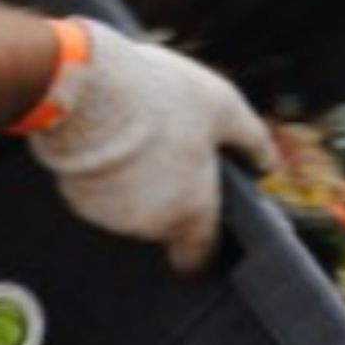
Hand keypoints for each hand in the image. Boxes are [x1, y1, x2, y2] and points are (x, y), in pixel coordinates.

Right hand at [26, 21, 274, 272]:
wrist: (88, 88)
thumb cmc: (162, 98)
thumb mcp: (224, 106)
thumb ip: (251, 139)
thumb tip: (269, 164)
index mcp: (191, 212)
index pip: (197, 255)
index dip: (201, 247)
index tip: (200, 232)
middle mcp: (149, 225)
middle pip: (163, 223)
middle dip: (167, 196)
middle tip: (169, 152)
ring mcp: (107, 215)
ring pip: (128, 206)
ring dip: (135, 182)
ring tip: (137, 137)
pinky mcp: (75, 196)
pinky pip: (96, 191)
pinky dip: (104, 174)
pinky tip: (108, 140)